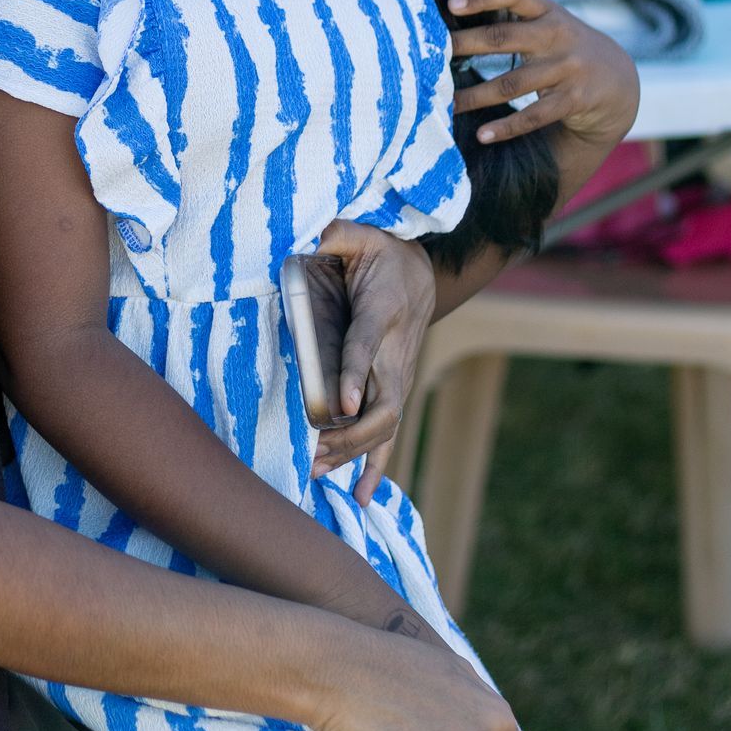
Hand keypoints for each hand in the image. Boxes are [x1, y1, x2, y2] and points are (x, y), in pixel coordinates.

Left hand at [302, 222, 436, 505]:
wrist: (418, 271)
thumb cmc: (381, 253)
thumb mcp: (361, 235)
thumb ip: (339, 234)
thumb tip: (316, 233)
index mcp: (382, 313)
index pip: (366, 347)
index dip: (354, 375)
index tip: (342, 406)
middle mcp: (395, 353)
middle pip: (381, 404)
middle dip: (349, 434)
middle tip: (312, 451)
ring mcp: (398, 376)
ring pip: (384, 425)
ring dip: (353, 453)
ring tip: (316, 472)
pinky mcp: (394, 389)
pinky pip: (388, 433)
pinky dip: (375, 466)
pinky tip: (361, 497)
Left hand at [447, 0, 639, 150]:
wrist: (621, 81)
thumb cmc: (567, 49)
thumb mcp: (551, 25)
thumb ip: (516, 22)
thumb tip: (454, 21)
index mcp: (549, 12)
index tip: (451, 3)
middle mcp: (558, 36)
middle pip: (504, 37)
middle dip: (465, 44)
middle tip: (433, 53)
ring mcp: (568, 68)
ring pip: (512, 83)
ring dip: (475, 96)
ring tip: (447, 103)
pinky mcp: (574, 99)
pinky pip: (534, 115)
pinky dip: (506, 127)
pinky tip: (483, 135)